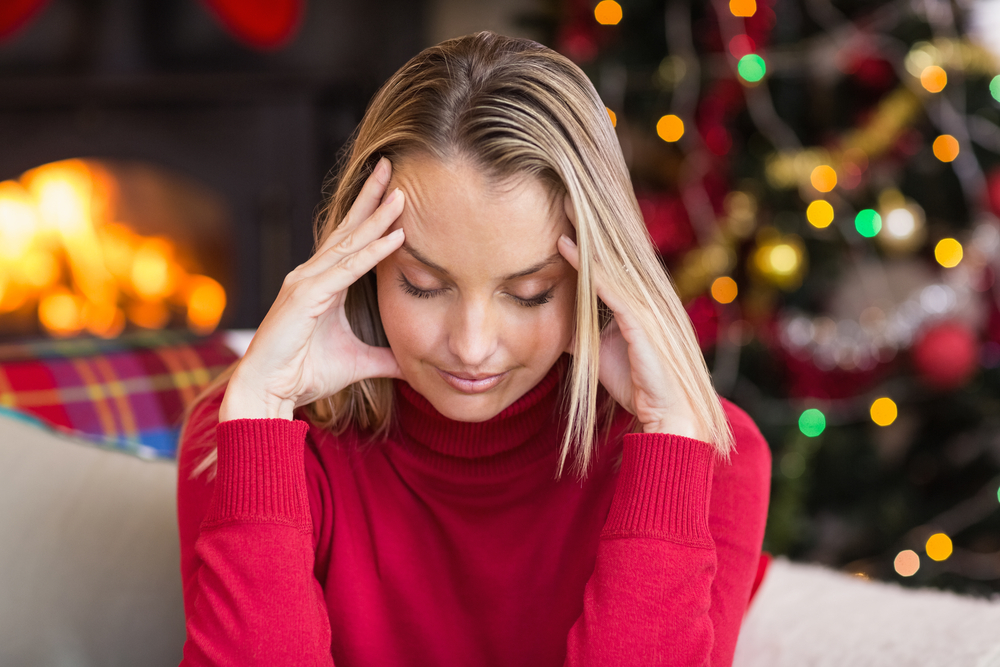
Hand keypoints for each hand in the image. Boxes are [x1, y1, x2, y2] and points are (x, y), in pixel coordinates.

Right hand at [220, 158, 405, 420]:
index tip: (394, 191)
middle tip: (392, 166)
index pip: (351, 242)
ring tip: (402, 193)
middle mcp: (311, 276)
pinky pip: (347, 270)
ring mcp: (306, 283)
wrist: (268, 393)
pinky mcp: (306, 297)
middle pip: (347, 230)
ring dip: (377, 218)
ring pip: (349, 244)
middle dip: (371, 197)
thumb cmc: (303, 375)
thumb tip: (413, 361)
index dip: (371, 215)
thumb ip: (385, 358)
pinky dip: (372, 252)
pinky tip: (395, 236)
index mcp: (321, 285)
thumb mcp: (358, 362)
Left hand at [556, 199, 709, 441]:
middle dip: (585, 222)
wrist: (666, 414)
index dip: (583, 238)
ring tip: (562, 206)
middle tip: (560, 193)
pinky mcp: (640, 321)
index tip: (561, 211)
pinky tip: (569, 248)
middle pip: (607, 252)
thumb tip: (554, 320)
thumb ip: (577, 331)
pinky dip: (588, 268)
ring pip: (608, 262)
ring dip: (584, 235)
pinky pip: (609, 288)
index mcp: (631, 301)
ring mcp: (642, 306)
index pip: (604, 262)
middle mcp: (639, 296)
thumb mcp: (595, 351)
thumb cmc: (635, 384)